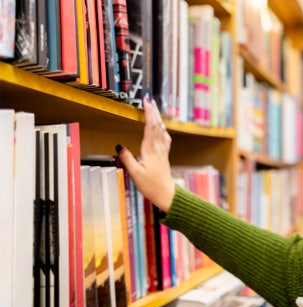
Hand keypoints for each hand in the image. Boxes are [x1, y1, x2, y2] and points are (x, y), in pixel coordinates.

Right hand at [117, 96, 174, 211]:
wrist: (166, 194)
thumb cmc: (151, 186)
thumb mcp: (135, 174)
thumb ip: (127, 159)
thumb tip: (119, 145)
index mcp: (150, 150)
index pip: (150, 127)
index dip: (148, 113)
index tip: (146, 102)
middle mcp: (158, 148)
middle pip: (157, 125)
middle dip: (153, 111)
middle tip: (150, 99)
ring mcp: (163, 151)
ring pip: (162, 130)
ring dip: (158, 118)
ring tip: (155, 108)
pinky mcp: (164, 155)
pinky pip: (165, 138)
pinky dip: (162, 129)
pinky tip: (162, 127)